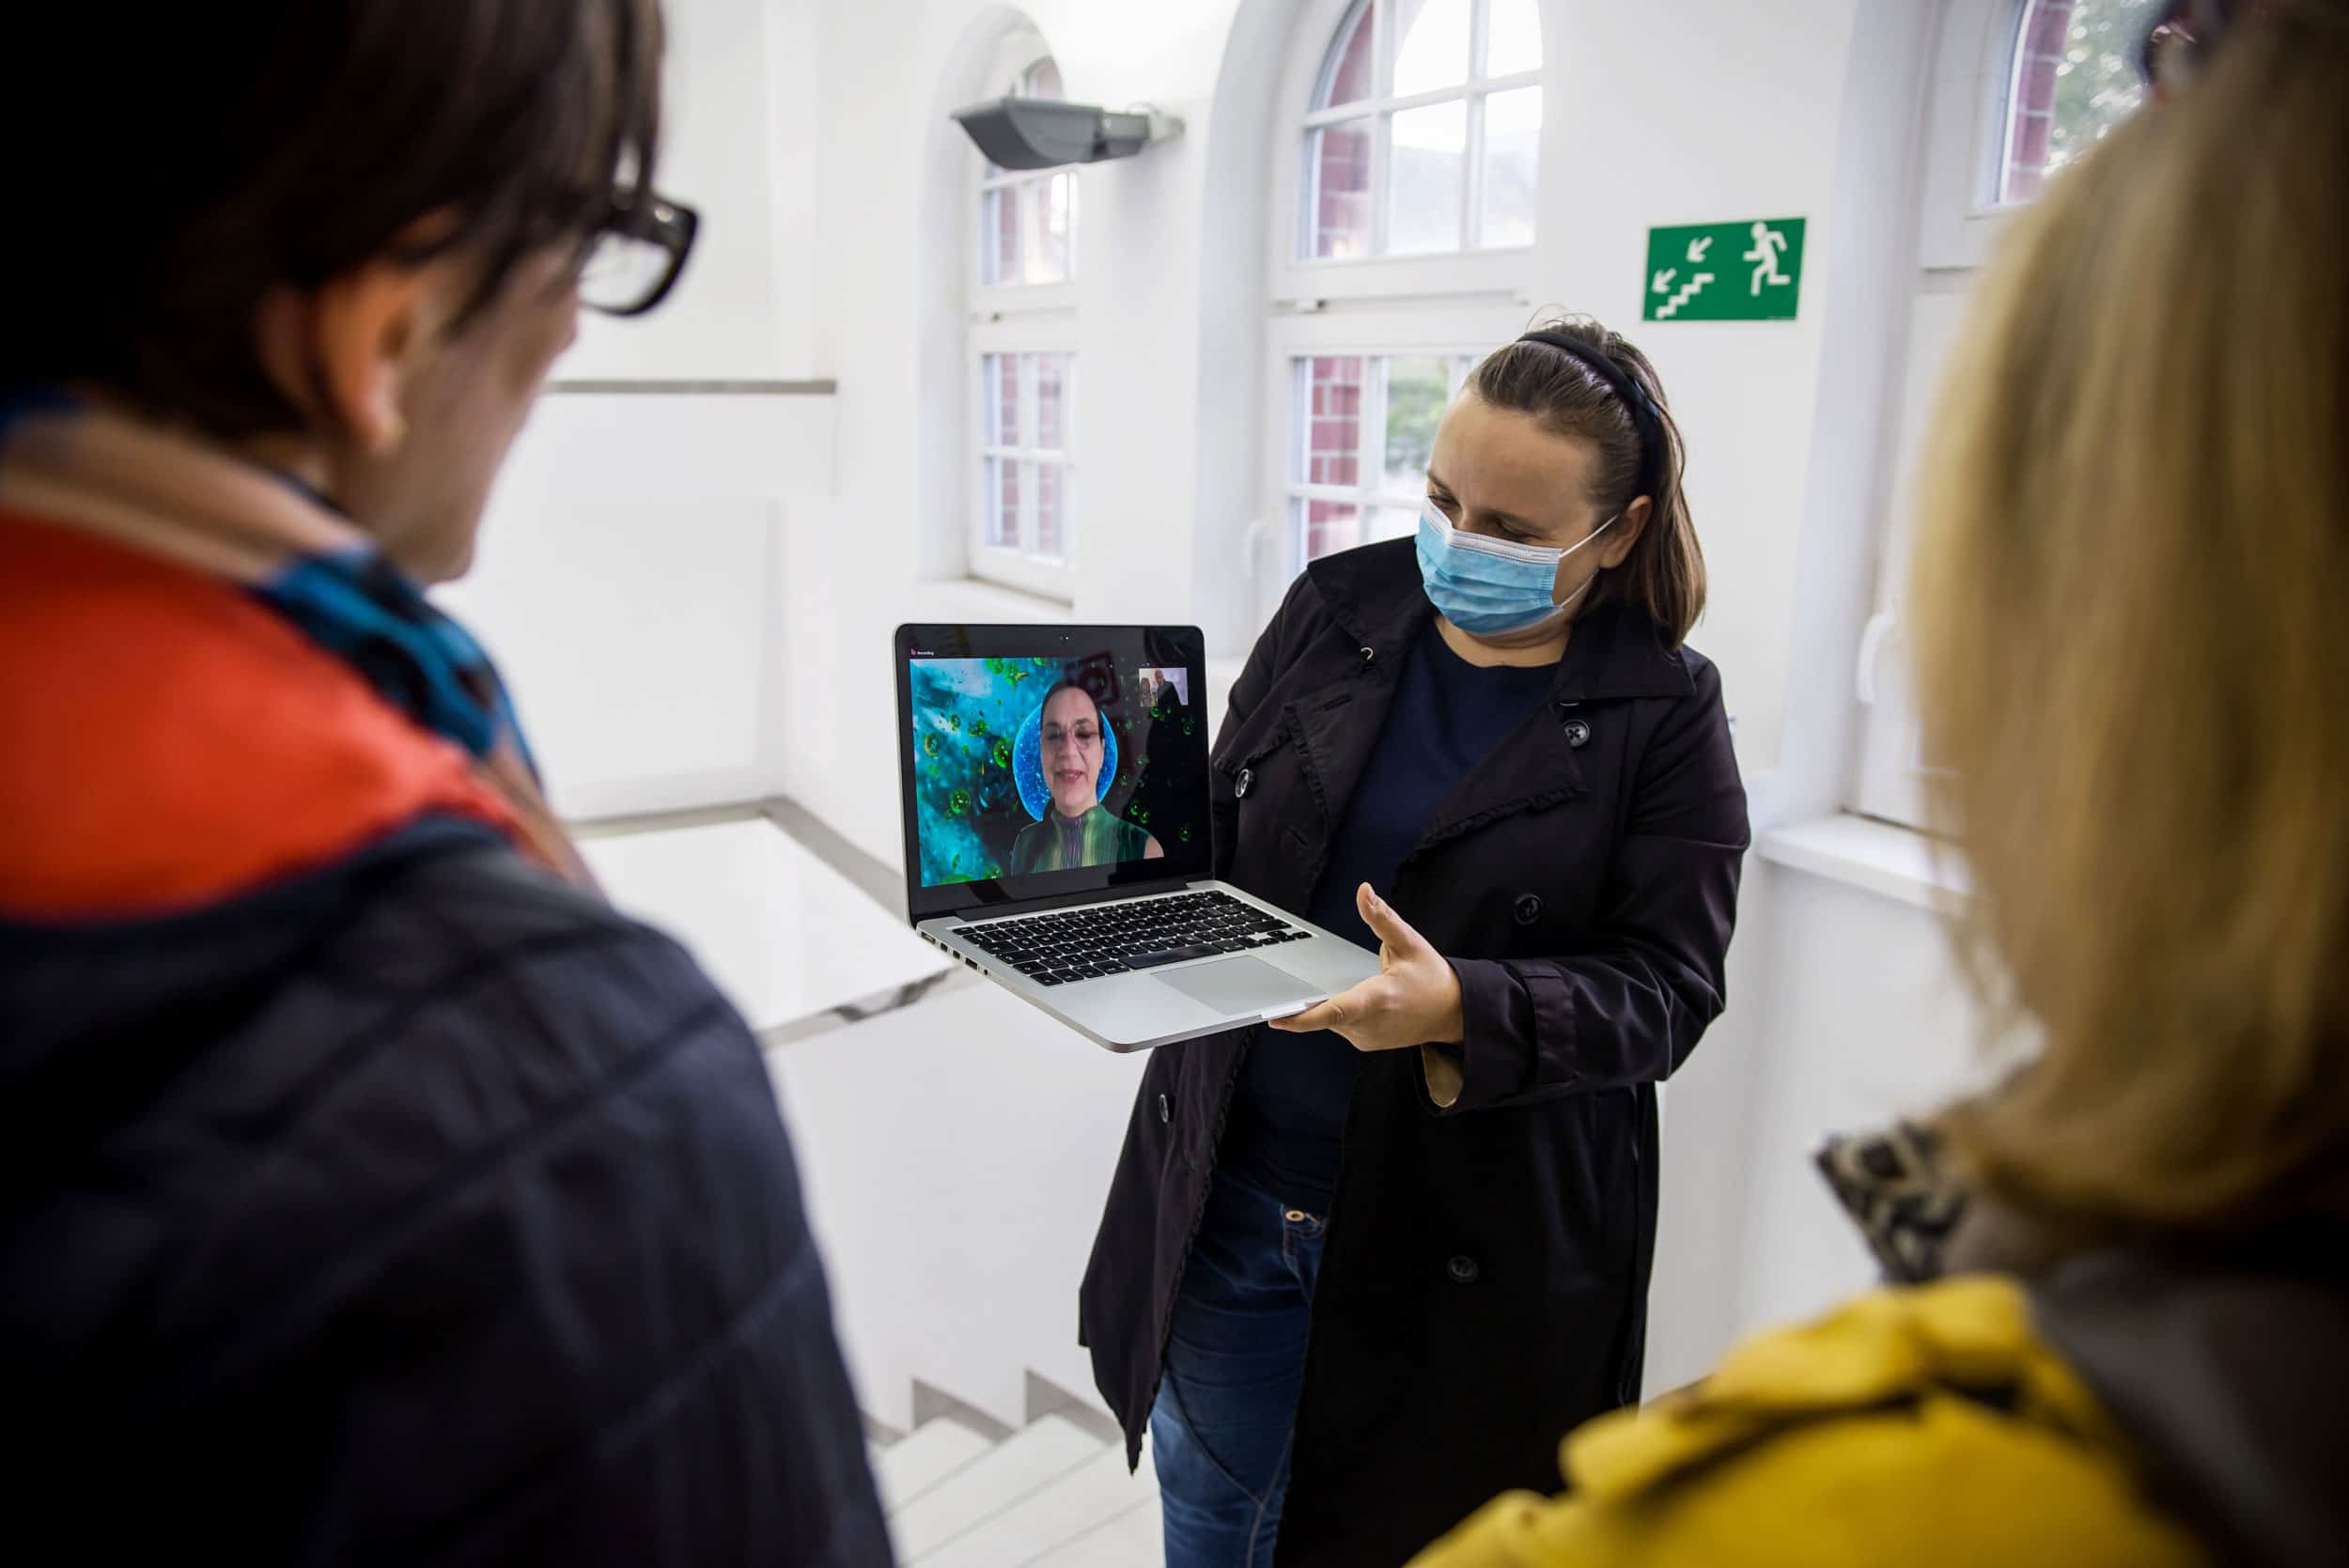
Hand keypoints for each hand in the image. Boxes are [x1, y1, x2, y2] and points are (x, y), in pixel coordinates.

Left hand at [1269, 884, 1464, 1052]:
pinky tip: (1363, 998)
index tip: (1276, 1018)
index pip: (1336, 1011)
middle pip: (1325, 1011)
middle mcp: (1370, 1024)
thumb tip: (1364, 891)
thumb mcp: (1410, 942)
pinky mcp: (1365, 1043)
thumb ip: (1382, 917)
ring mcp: (1367, 1038)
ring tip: (1366, 986)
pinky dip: (1343, 1011)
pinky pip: (1340, 1025)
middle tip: (1342, 977)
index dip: (1303, 1018)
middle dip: (1318, 994)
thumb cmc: (1432, 977)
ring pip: (1330, 1018)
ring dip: (1334, 1000)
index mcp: (1379, 998)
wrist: (1453, 1012)